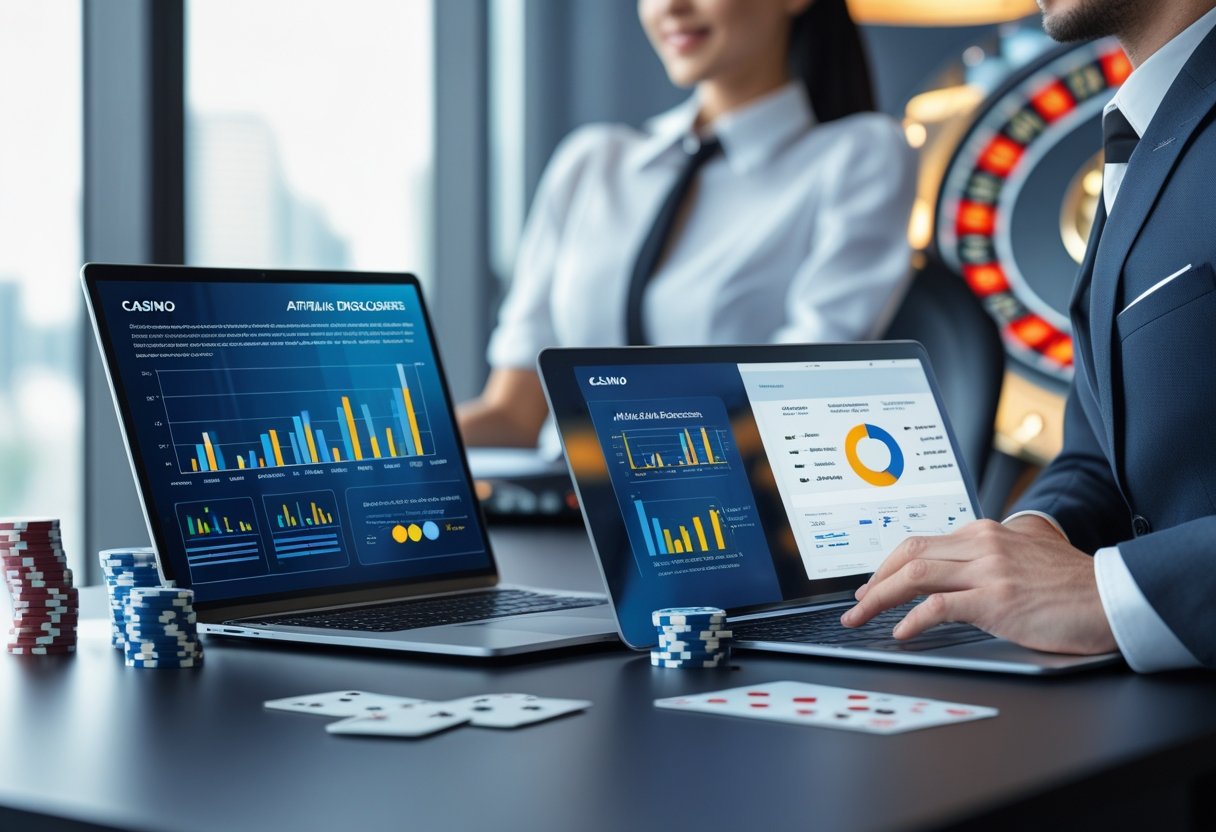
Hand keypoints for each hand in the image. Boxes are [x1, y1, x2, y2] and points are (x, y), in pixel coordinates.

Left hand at [840, 517, 1116, 654]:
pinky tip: (901, 632)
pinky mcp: (997, 599)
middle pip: (908, 556)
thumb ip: (988, 557)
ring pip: (915, 576)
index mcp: (984, 533)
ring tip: (861, 618)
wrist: (1112, 596)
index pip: (920, 543)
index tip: (872, 585)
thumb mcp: (1022, 555)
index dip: (888, 565)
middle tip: (855, 604)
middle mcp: (982, 544)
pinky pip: (940, 606)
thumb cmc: (1071, 585)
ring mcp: (988, 570)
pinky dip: (913, 619)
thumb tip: (954, 575)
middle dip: (873, 581)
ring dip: (879, 599)